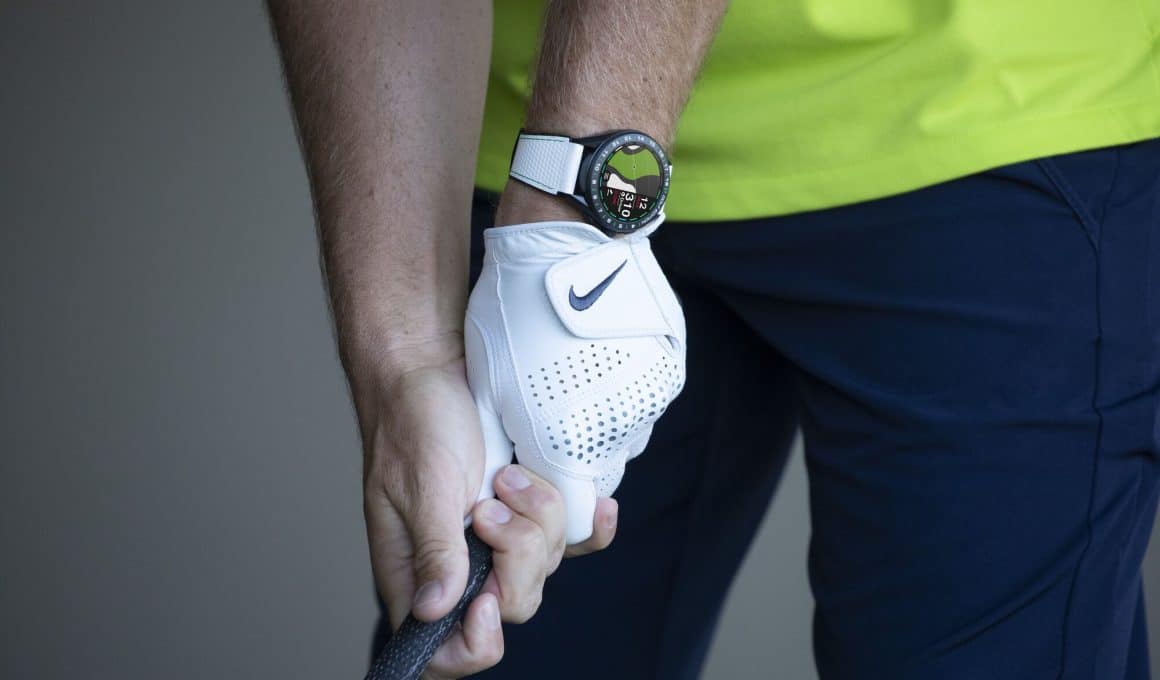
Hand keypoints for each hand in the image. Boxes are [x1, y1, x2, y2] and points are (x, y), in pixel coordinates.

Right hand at [358, 342, 617, 677]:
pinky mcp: (528, 512)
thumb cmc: (410, 422)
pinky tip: (599, 507)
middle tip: (490, 505)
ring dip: (539, 519)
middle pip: (511, 606)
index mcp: (416, 575)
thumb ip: (434, 550)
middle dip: (516, 556)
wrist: (432, 368)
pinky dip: (588, 525)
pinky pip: (572, 539)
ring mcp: (498, 540)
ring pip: (545, 566)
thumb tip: (435, 611)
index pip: (444, 651)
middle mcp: (459, 567)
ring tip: (508, 476)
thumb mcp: (421, 486)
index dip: (473, 643)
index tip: (488, 597)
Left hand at [465, 211, 686, 544]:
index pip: (575, 514)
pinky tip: (598, 361)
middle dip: (575, 460)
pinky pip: (643, 403)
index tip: (536, 472)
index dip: (553, 499)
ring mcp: (649, 401)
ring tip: (571, 378)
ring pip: (625, 438)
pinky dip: (623, 393)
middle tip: (547, 416)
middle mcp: (617, 431)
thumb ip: (512, 444)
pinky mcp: (668, 373)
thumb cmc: (510, 314)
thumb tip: (520, 475)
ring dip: (602, 425)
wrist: (561, 244)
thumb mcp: (489, 387)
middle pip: (602, 475)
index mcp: (566, 443)